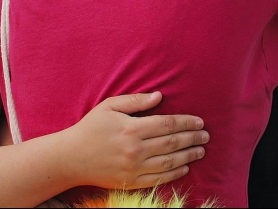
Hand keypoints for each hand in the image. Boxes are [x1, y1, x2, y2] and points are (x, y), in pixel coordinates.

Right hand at [63, 92, 208, 189]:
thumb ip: (135, 101)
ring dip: (188, 156)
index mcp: (131, 128)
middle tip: (206, 136)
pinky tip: (185, 167)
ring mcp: (133, 168)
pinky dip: (174, 173)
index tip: (199, 121)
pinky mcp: (131, 181)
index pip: (167, 124)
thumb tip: (160, 96)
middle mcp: (135, 149)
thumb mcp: (109, 106)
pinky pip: (158, 178)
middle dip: (192, 138)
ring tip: (201, 151)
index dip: (186, 122)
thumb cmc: (90, 128)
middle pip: (172, 143)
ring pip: (169, 162)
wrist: (71, 158)